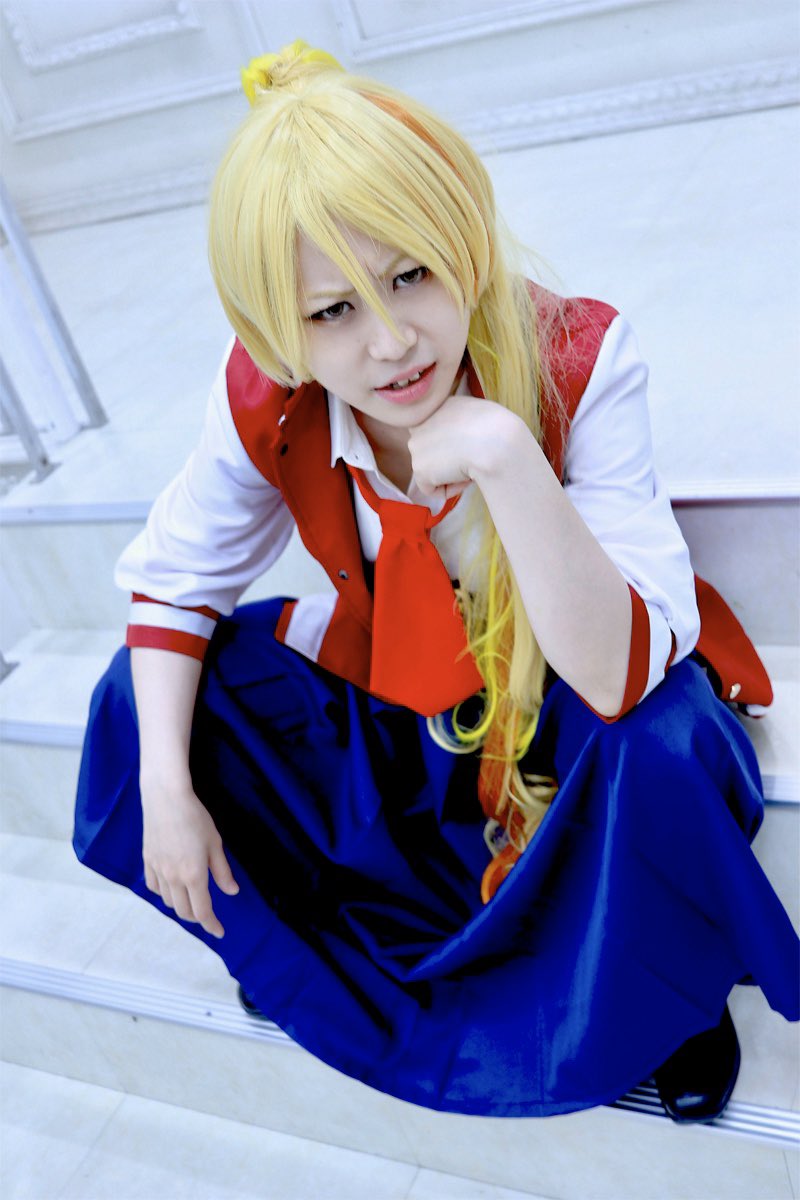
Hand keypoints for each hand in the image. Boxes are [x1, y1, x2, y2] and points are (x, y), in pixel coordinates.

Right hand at [141, 783, 238, 938]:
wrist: (166, 798)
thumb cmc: (195, 818)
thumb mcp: (215, 844)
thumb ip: (222, 871)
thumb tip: (231, 892)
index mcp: (193, 875)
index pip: (202, 911)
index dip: (211, 925)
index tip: (219, 932)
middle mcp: (173, 877)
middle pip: (184, 911)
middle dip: (198, 918)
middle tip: (209, 916)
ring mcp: (158, 870)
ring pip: (168, 902)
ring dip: (181, 906)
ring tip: (192, 900)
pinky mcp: (147, 861)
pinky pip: (154, 887)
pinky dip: (164, 894)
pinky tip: (172, 888)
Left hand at [408, 394, 527, 498]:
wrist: (494, 442)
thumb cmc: (496, 426)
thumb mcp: (476, 414)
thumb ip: (461, 424)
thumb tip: (461, 442)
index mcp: (436, 406)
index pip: (436, 432)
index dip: (452, 444)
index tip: (470, 447)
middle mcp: (420, 423)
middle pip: (432, 452)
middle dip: (450, 460)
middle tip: (473, 458)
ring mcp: (416, 445)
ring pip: (434, 470)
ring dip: (453, 474)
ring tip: (471, 465)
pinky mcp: (419, 469)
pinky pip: (433, 489)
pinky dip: (452, 489)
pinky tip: (465, 477)